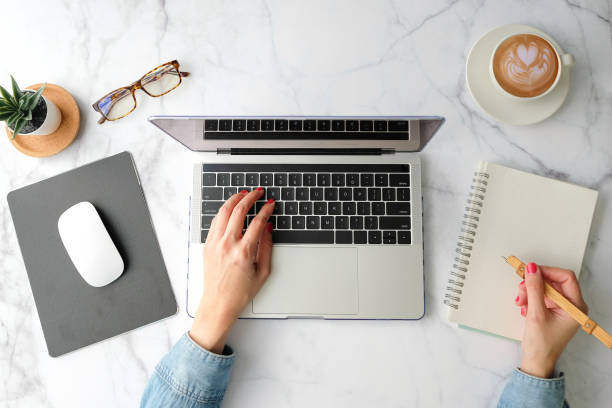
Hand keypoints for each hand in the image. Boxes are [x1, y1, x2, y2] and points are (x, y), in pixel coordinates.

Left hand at [190, 188, 274, 353]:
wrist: (218, 304)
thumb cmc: (240, 293)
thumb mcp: (263, 272)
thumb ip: (267, 247)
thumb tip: (267, 228)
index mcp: (243, 253)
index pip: (257, 222)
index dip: (266, 210)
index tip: (270, 204)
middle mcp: (227, 245)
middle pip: (238, 211)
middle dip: (250, 197)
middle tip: (257, 192)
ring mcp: (214, 244)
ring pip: (223, 212)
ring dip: (234, 199)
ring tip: (243, 194)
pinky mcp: (207, 245)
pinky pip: (215, 222)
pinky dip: (224, 211)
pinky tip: (230, 208)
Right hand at [515, 262, 587, 377]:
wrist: (536, 360)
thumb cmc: (542, 344)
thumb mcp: (536, 314)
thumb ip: (534, 289)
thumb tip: (531, 269)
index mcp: (575, 306)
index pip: (566, 278)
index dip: (547, 272)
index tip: (531, 271)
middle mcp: (571, 305)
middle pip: (553, 282)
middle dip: (534, 284)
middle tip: (521, 290)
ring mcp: (561, 307)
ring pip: (544, 288)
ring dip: (529, 292)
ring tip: (521, 302)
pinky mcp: (551, 309)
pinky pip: (540, 295)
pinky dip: (529, 298)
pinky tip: (524, 308)